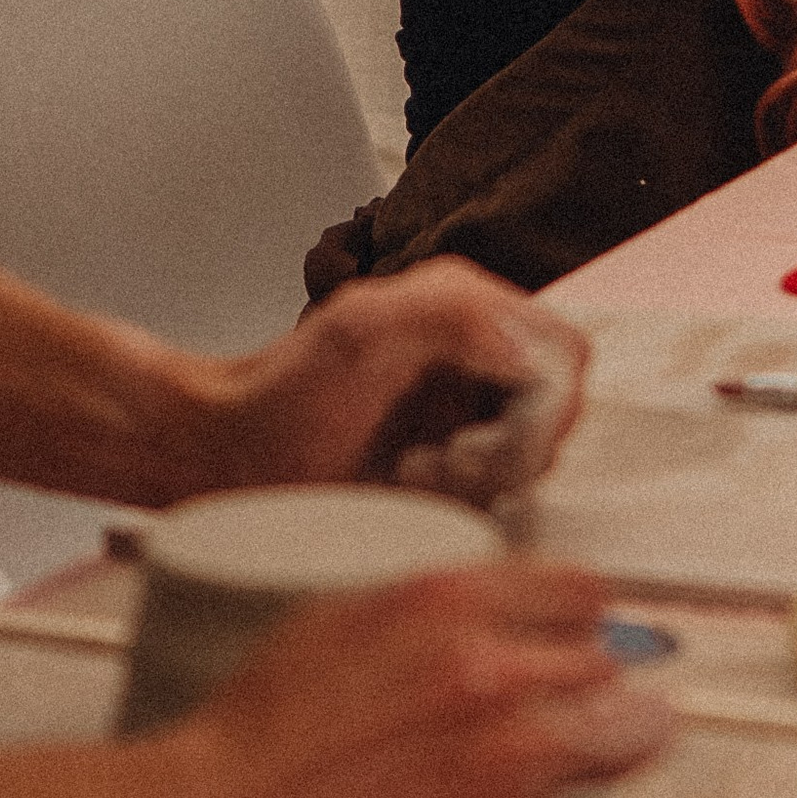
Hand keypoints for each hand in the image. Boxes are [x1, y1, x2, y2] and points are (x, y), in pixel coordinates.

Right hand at [111, 559, 665, 797]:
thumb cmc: (241, 742)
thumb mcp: (329, 621)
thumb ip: (423, 613)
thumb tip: (485, 617)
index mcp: (448, 601)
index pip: (583, 593)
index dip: (582, 631)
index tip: (578, 657)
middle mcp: (493, 668)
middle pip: (614, 670)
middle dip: (597, 701)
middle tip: (575, 734)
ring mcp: (506, 764)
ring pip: (634, 742)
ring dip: (616, 765)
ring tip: (591, 787)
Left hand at [189, 262, 587, 508]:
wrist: (233, 454)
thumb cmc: (281, 397)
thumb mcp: (358, 332)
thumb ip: (450, 314)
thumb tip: (525, 353)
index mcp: (466, 302)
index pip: (563, 353)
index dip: (543, 407)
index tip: (487, 444)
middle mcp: (477, 345)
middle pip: (558, 407)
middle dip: (510, 449)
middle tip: (446, 462)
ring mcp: (469, 400)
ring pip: (535, 451)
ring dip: (484, 476)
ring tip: (419, 471)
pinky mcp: (457, 450)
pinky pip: (501, 483)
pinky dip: (466, 495)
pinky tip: (415, 483)